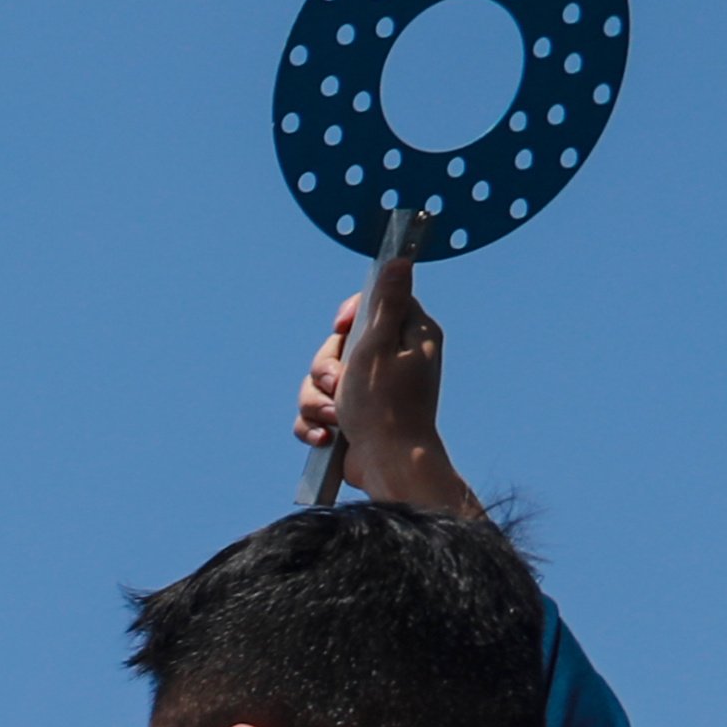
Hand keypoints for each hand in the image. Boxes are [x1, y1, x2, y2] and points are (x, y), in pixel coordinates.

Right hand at [296, 266, 483, 521]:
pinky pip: (319, 410)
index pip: (376, 304)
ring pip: (323, 379)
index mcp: (410, 336)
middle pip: (340, 344)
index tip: (341, 329)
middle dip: (326, 367)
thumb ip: (386, 302)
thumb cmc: (386, 407)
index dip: (350, 315)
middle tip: (336, 383)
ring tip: (334, 417)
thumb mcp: (378, 346)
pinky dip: (316, 423)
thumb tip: (400, 261)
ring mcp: (372, 390)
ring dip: (318, 399)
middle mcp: (393, 360)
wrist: (387, 466)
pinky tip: (326, 437)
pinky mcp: (354, 416)